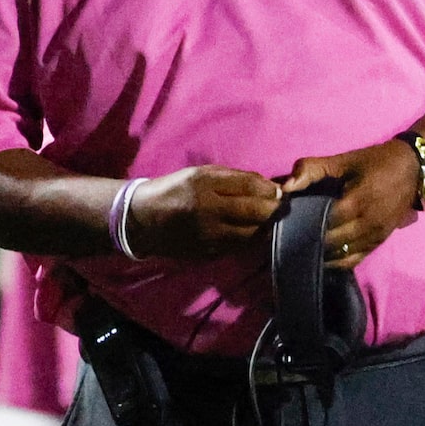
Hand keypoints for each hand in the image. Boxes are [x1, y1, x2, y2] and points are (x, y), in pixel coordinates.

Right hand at [124, 167, 281, 260]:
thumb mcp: (200, 173)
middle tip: (282, 208)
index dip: (271, 190)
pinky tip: (253, 232)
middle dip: (274, 210)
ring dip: (266, 227)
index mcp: (204, 184)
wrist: (142, 219)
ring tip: (269, 220)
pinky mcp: (208, 252)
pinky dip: (250, 239)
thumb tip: (268, 186)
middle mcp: (208, 210)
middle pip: (255, 212)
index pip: (250, 186)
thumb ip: (233, 178)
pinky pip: (239, 246)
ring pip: (252, 234)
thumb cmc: (174, 189)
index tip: (281, 191)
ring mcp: (209, 235)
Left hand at [280, 141, 422, 267]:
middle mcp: (367, 225)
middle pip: (328, 242)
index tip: (280, 226)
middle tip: (284, 240)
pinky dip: (334, 262)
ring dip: (318, 253)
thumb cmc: (376, 162)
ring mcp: (374, 237)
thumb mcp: (343, 160)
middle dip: (305, 241)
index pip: (321, 222)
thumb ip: (312, 169)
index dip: (299, 225)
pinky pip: (352, 260)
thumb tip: (285, 187)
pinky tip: (319, 257)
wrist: (414, 170)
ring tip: (297, 249)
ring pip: (339, 255)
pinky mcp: (378, 243)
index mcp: (356, 202)